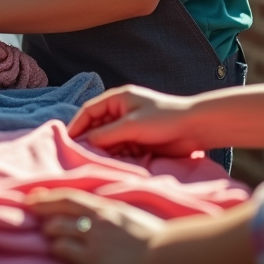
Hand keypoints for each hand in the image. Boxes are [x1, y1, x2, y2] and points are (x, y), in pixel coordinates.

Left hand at [28, 189, 164, 263]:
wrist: (164, 253)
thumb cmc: (151, 235)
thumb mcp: (127, 213)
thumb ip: (107, 210)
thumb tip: (92, 207)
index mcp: (105, 206)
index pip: (69, 196)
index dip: (48, 195)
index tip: (32, 196)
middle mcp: (96, 219)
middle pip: (58, 208)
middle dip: (41, 209)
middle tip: (30, 211)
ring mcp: (93, 238)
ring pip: (57, 228)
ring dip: (50, 231)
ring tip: (49, 234)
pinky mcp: (93, 258)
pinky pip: (64, 249)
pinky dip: (57, 248)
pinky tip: (59, 249)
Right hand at [67, 86, 201, 157]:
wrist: (196, 128)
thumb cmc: (164, 119)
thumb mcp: (131, 125)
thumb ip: (106, 134)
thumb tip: (85, 142)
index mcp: (117, 99)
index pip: (89, 111)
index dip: (77, 125)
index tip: (67, 140)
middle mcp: (121, 111)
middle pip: (97, 126)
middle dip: (90, 140)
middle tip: (79, 155)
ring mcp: (131, 127)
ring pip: (109, 140)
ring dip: (104, 150)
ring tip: (96, 162)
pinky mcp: (140, 140)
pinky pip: (121, 148)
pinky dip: (116, 156)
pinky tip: (113, 164)